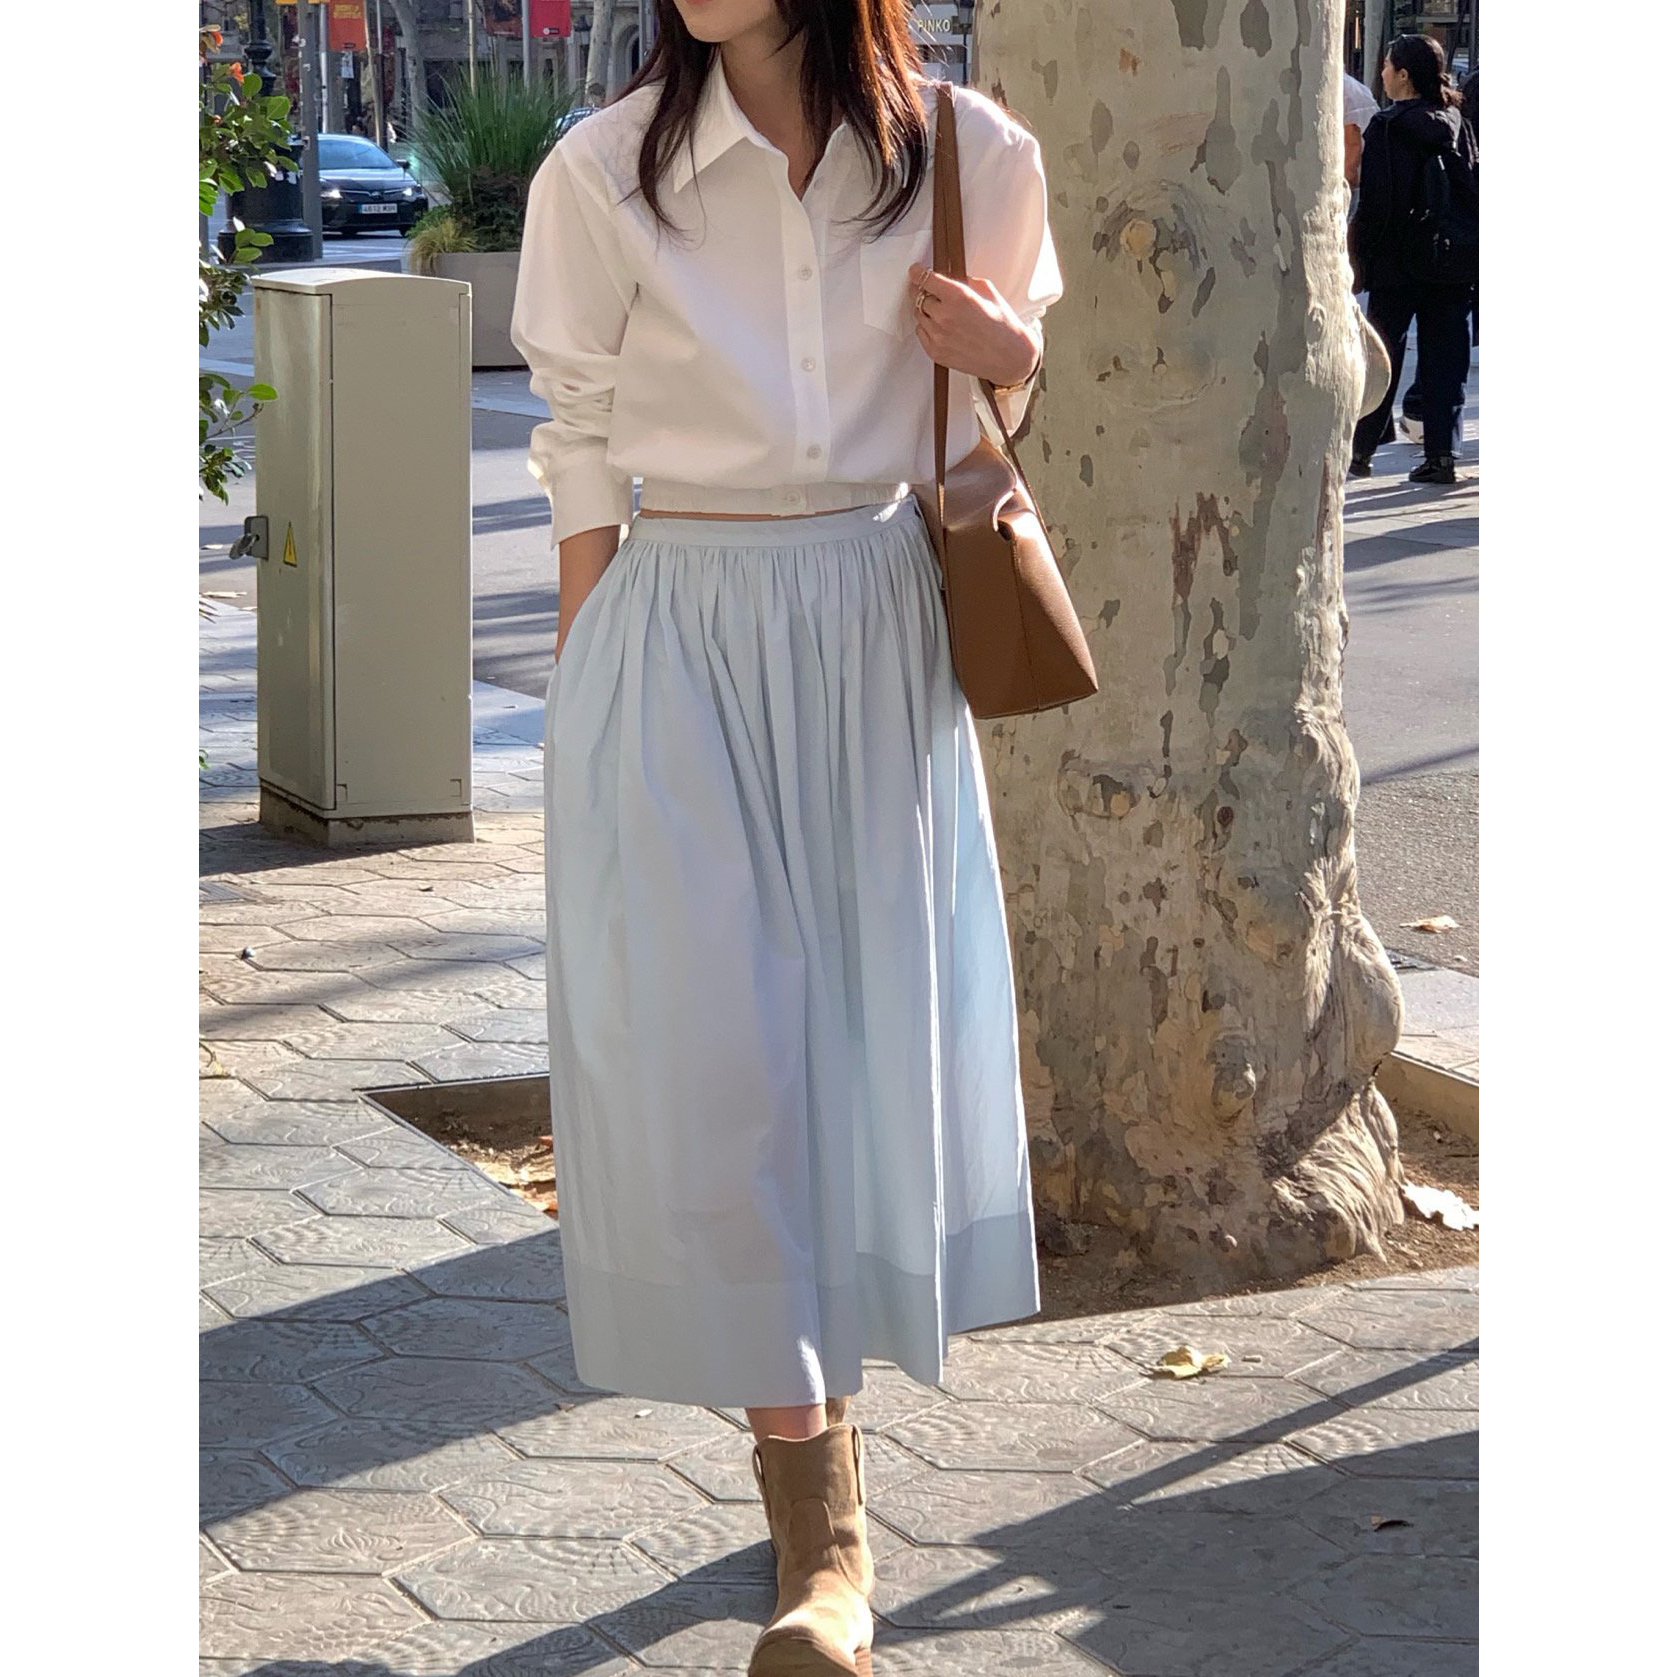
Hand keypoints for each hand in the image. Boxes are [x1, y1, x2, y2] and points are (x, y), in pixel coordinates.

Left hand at [906, 263, 1038, 386]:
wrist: (1009, 357)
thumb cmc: (1003, 327)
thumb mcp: (988, 291)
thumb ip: (964, 281)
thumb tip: (950, 278)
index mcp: (958, 297)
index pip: (925, 279)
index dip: (918, 272)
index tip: (915, 271)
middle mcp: (945, 316)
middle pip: (919, 297)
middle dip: (926, 293)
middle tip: (935, 294)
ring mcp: (938, 336)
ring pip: (919, 315)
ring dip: (926, 311)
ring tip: (944, 313)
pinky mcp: (935, 352)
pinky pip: (921, 333)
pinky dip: (927, 327)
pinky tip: (942, 327)